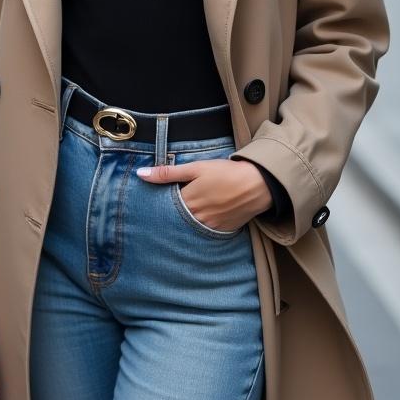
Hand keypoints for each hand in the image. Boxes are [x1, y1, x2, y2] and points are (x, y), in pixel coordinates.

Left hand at [137, 157, 272, 231]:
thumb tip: (140, 174)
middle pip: (177, 218)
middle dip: (170, 214)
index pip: (165, 206)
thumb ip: (167, 173)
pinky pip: (206, 231)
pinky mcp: (224, 230)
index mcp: (188, 202)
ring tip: (183, 212)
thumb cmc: (225, 172)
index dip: (159, 202)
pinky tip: (200, 217)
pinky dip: (200, 225)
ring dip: (185, 221)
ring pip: (191, 226)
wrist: (259, 184)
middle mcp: (198, 219)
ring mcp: (212, 226)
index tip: (153, 199)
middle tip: (165, 209)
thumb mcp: (195, 168)